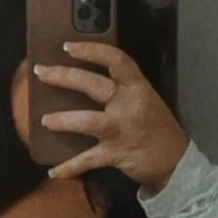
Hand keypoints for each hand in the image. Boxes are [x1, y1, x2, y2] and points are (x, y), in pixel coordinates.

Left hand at [34, 41, 189, 190]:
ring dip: (61, 120)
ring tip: (44, 120)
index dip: (90, 50)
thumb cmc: (158, 128)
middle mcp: (128, 104)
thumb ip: (123, 89)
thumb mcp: (146, 100)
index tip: (67, 46)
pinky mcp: (115, 153)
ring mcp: (120, 129)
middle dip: (63, 76)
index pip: (115, 59)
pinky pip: (86, 160)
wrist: (176, 162)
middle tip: (41, 72)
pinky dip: (69, 168)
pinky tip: (54, 171)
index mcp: (138, 87)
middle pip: (92, 84)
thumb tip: (87, 80)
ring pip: (85, 121)